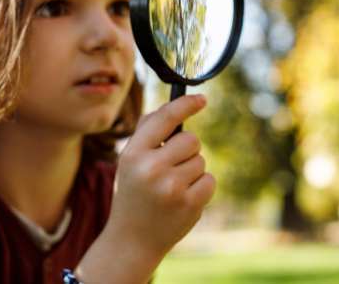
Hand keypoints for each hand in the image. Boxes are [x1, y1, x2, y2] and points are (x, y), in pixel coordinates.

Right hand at [107, 94, 215, 258]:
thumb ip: (146, 132)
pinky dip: (201, 187)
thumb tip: (173, 107)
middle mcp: (151, 168)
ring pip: (201, 161)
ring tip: (172, 188)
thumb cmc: (133, 192)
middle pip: (191, 140)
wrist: (132, 240)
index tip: (201, 99)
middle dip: (186, 150)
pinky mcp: (189, 204)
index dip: (186, 104)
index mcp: (133, 153)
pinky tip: (183, 199)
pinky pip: (209, 180)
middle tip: (171, 167)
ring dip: (192, 171)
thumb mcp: (129, 160)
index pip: (165, 118)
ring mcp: (171, 187)